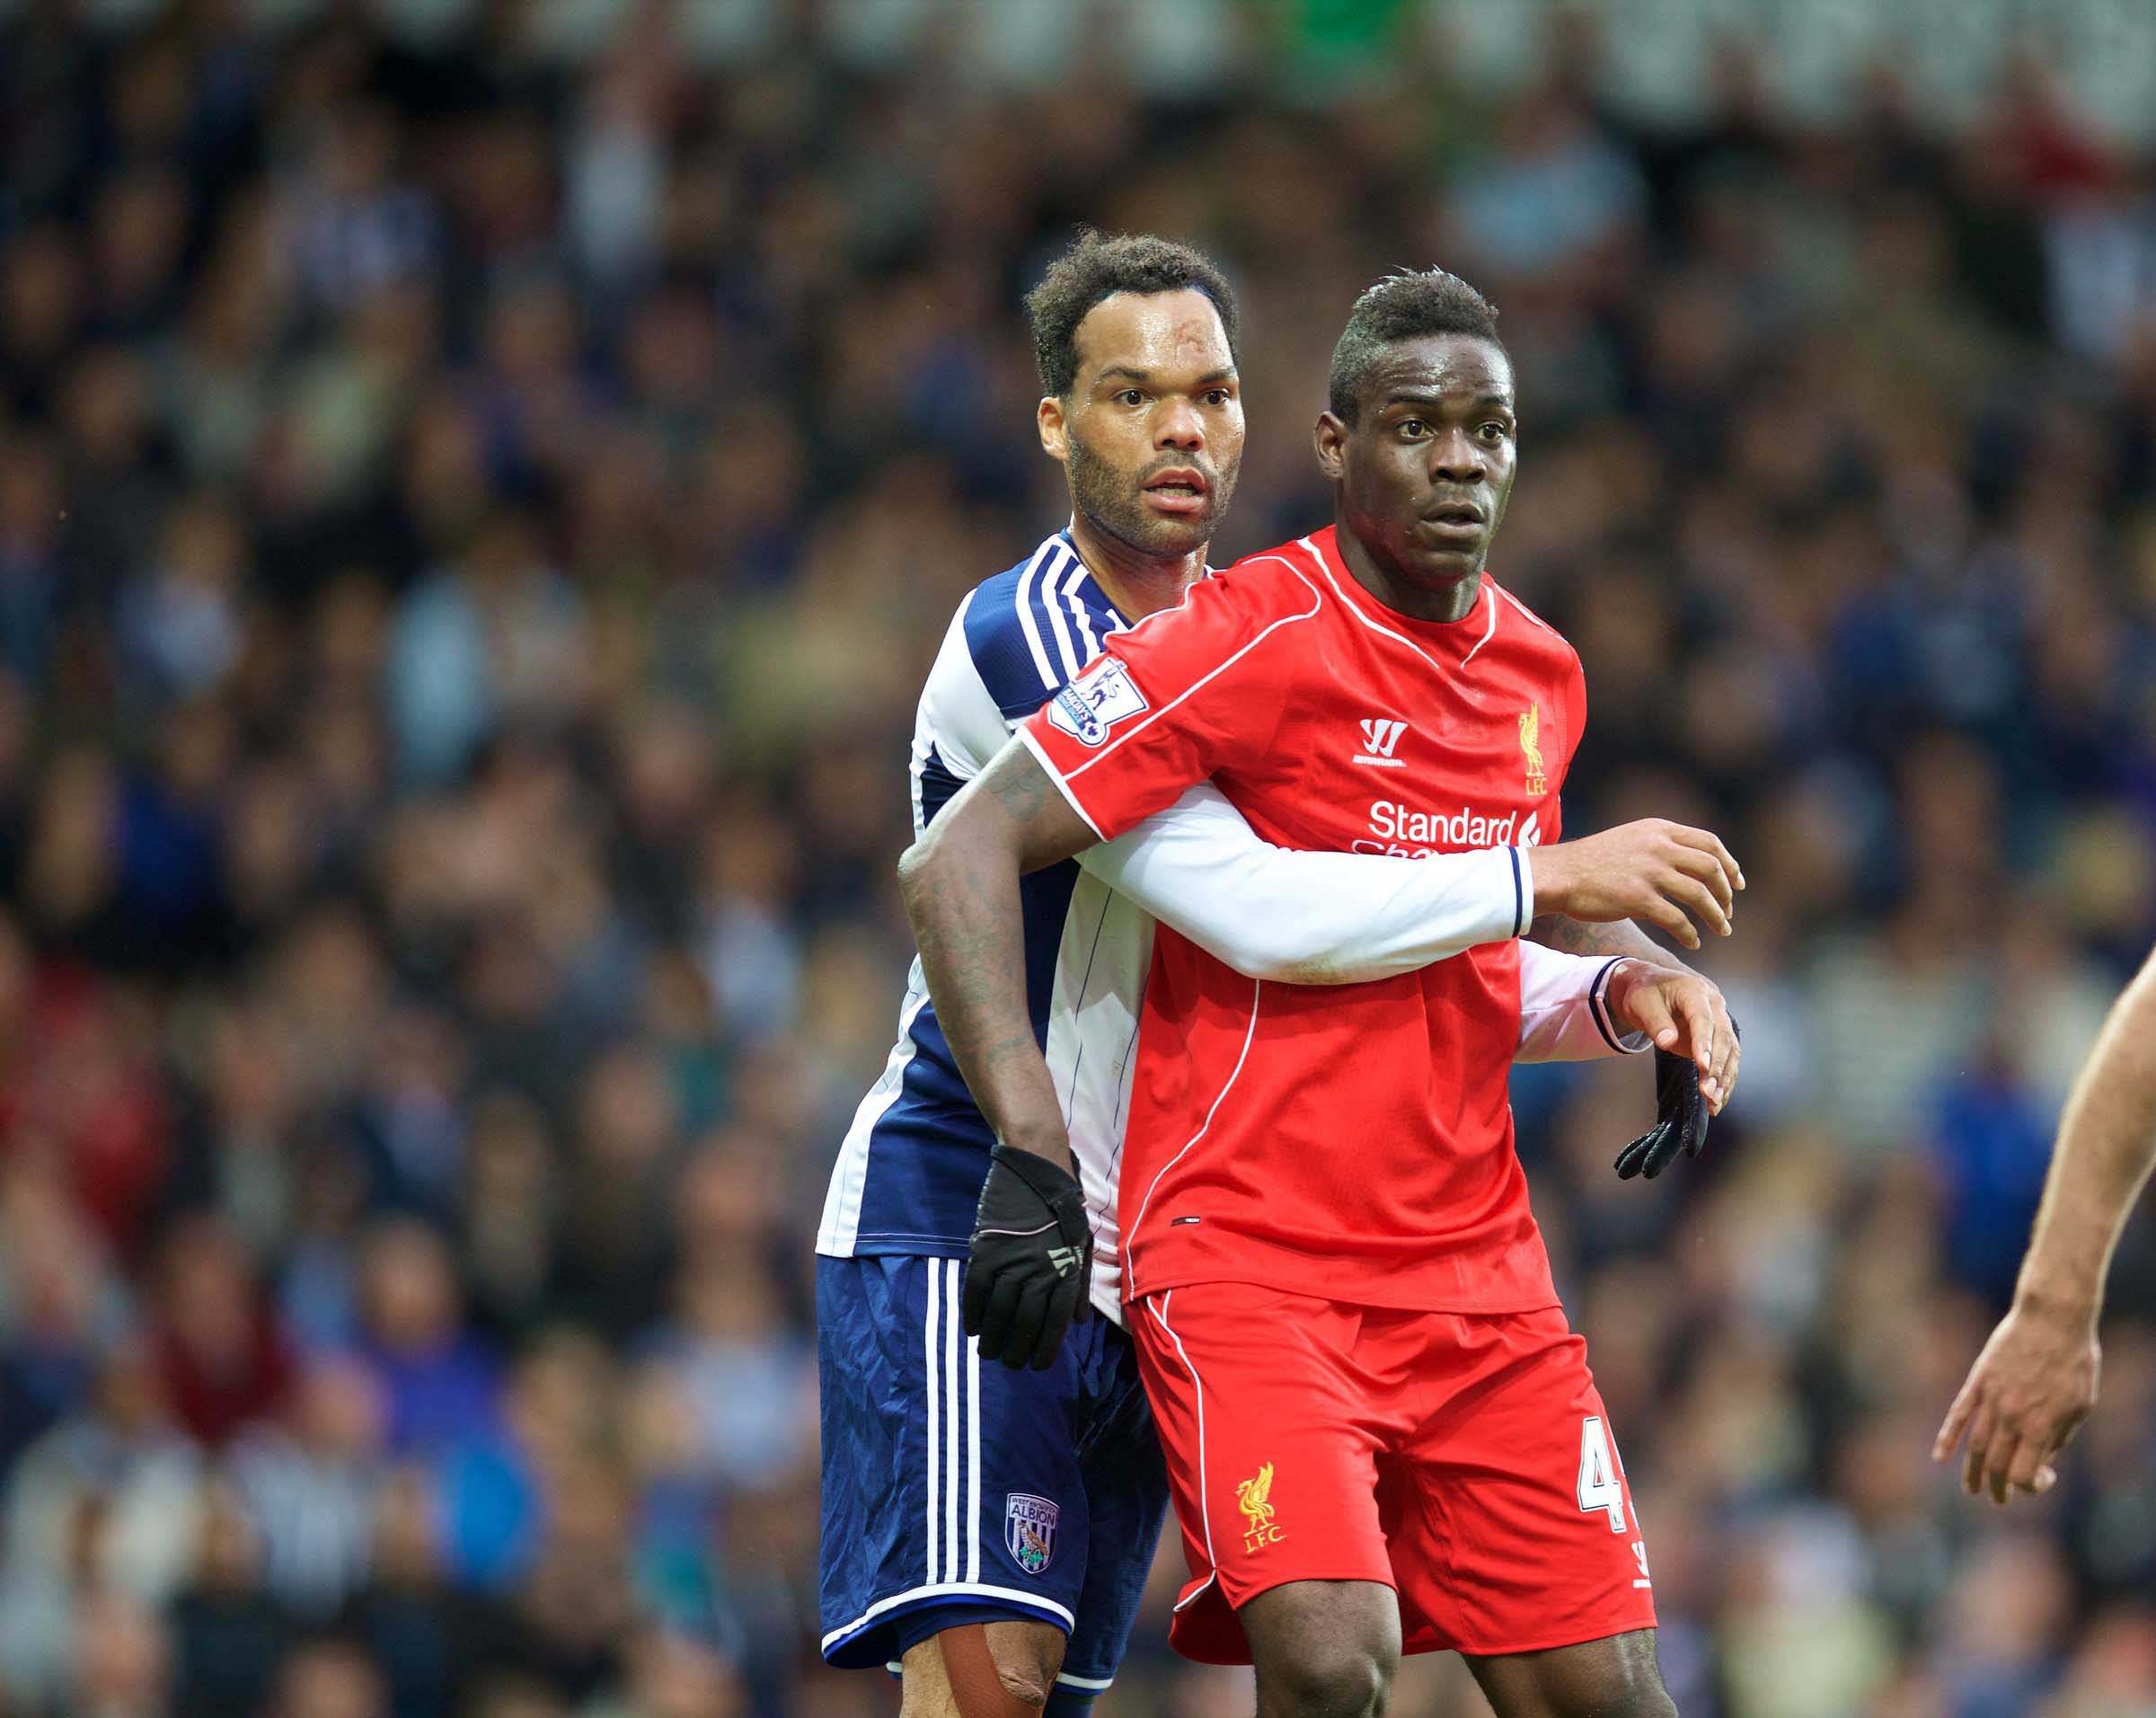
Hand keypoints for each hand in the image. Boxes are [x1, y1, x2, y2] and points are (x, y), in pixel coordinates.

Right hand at [963, 1142, 1094, 1368]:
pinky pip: (976, 1290)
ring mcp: (1012, 1260)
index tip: (1037, 1365)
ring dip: (992, 1338)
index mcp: (1066, 1270)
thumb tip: (1078, 1321)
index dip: (1045, 1348)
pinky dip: (973, 1312)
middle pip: (1025, 1322)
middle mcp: (1040, 1270)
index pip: (1055, 1322)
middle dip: (1016, 1350)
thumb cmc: (1063, 1205)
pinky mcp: (987, 1248)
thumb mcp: (1081, 1243)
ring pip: (999, 1311)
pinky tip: (972, 1327)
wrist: (1036, 1166)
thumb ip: (1080, 1283)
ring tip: (988, 1353)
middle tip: (1009, 1363)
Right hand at [1530, 821, 1744, 951]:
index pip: (1710, 843)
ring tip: (1722, 930)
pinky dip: (1690, 933)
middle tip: (1729, 911)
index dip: (1730, 864)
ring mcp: (1649, 872)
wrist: (1559, 874)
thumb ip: (1660, 845)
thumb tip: (1690, 863)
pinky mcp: (1637, 898)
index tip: (1737, 883)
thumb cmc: (1592, 861)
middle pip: (1711, 868)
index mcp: (1659, 830)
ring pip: (1700, 895)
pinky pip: (1677, 920)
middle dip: (1726, 892)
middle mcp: (1658, 846)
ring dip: (1716, 915)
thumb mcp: (1631, 839)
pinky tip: (1693, 942)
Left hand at [1606, 965, 1739, 1179]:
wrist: (1654, 986)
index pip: (1703, 1019)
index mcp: (1696, 991)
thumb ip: (1655, 1021)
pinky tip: (1717, 1102)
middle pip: (1722, 1038)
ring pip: (1731, 1052)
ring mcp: (1720, 1022)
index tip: (1703, 1066)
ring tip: (1713, 1103)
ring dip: (1724, 1078)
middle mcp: (1715, 1006)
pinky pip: (1727, 1061)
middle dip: (1717, 1067)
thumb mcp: (1642, 1003)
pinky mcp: (1718, 1039)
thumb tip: (1667, 1041)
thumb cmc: (1645, 993)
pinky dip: (1724, 1081)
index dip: (1704, 1043)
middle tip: (1707, 1092)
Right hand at [1933, 1298, 2099, 1505]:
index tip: (2042, 1478)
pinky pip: (1958, 1414)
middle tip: (2000, 1498)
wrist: (2053, 1319)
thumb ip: (2058, 1436)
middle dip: (1998, 1488)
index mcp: (2040, 1425)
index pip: (2023, 1474)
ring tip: (1971, 1490)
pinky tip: (1939, 1457)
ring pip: (1975, 1446)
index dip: (2030, 1486)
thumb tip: (2041, 1460)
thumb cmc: (2075, 1362)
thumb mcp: (2079, 1406)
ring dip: (1971, 1472)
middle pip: (1996, 1465)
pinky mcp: (1978, 1381)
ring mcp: (1991, 1398)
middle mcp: (2011, 1416)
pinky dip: (1947, 1438)